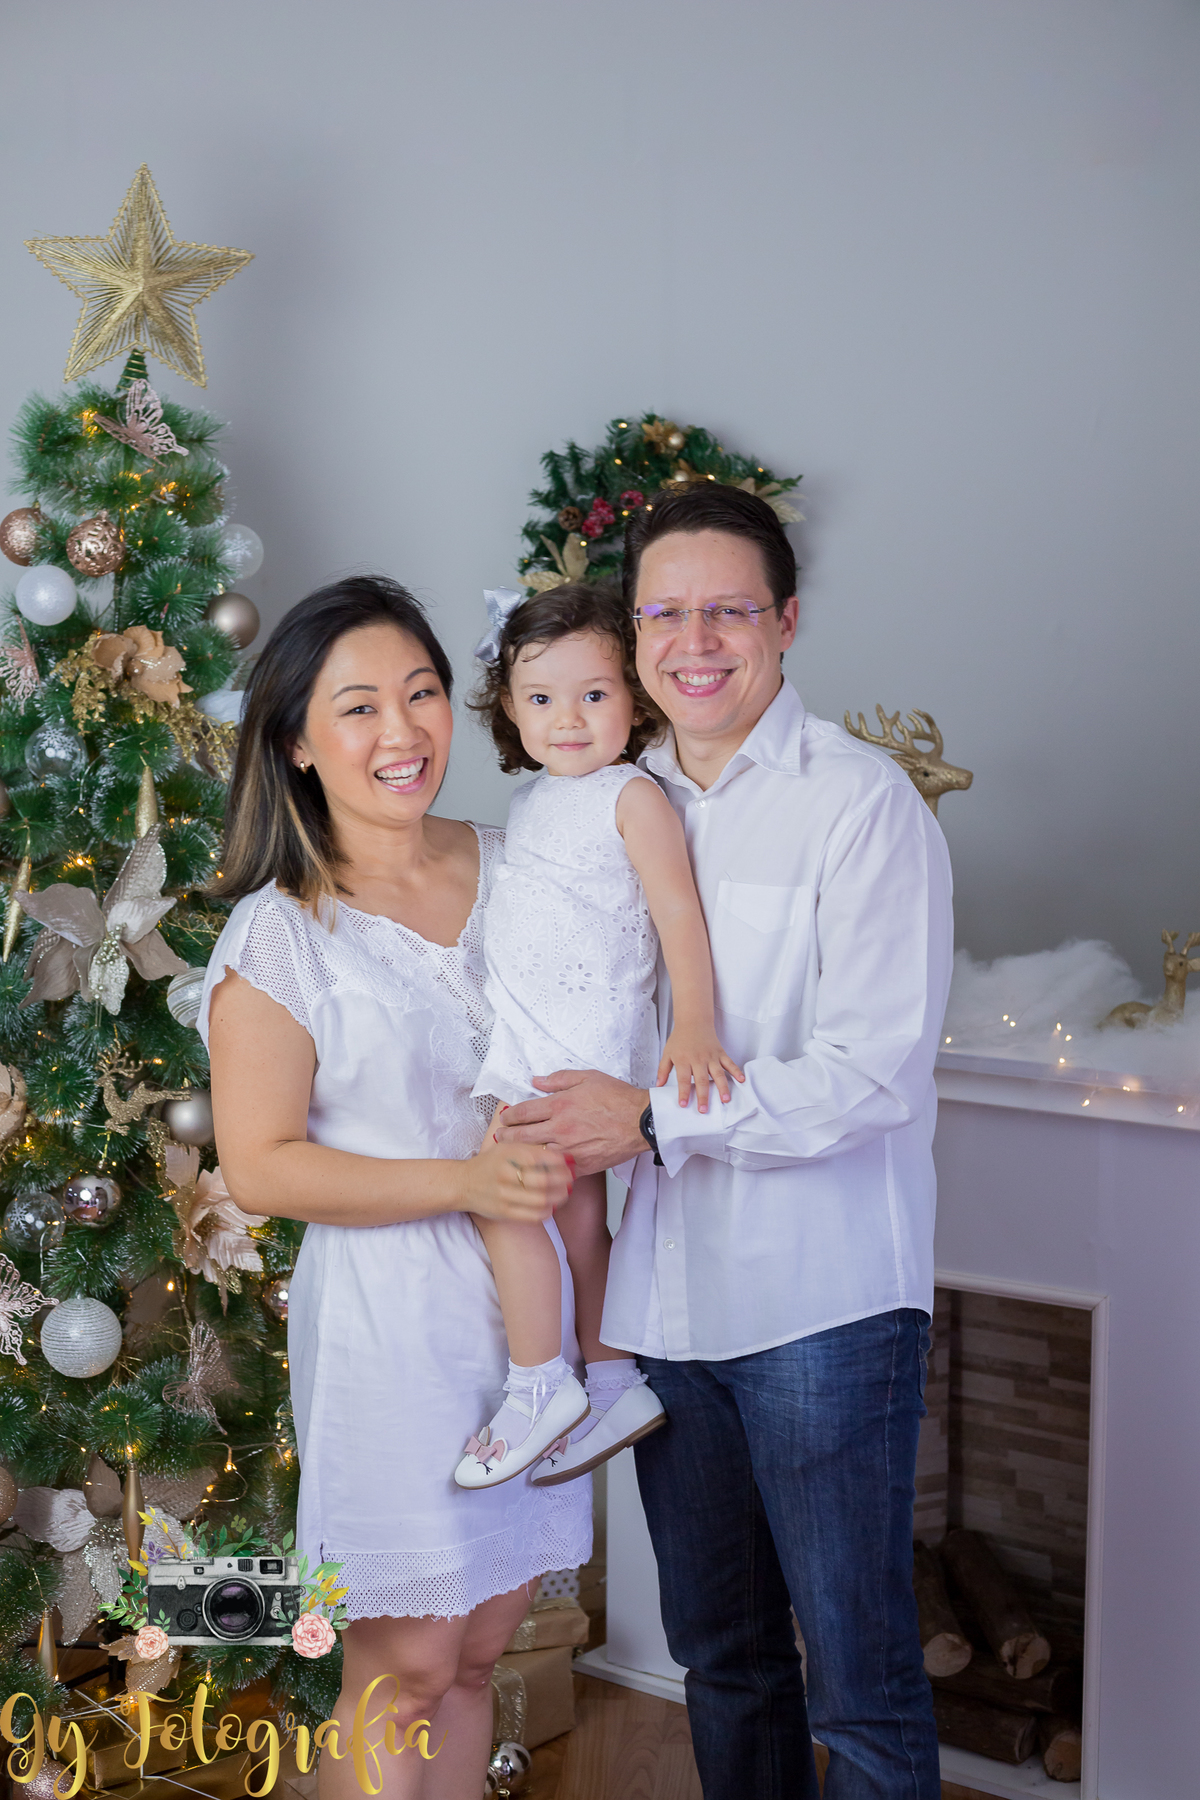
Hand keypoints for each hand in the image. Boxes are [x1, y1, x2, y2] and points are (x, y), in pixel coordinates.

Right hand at [461, 1141, 569, 1222]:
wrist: (463, 1183)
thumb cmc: (491, 1163)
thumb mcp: (507, 1147)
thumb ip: (531, 1148)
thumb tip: (563, 1156)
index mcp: (507, 1153)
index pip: (542, 1157)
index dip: (561, 1162)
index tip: (570, 1164)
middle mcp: (505, 1173)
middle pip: (543, 1180)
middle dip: (563, 1181)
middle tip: (571, 1180)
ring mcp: (504, 1194)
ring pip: (541, 1199)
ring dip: (558, 1197)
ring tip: (565, 1193)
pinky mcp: (503, 1212)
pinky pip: (532, 1216)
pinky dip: (547, 1212)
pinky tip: (551, 1206)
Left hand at [496, 1070, 647, 1177]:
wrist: (641, 1122)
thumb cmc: (617, 1098)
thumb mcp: (588, 1078)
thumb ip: (559, 1079)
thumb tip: (536, 1081)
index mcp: (560, 1105)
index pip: (524, 1112)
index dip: (509, 1115)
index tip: (503, 1117)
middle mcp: (560, 1129)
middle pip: (522, 1136)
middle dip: (507, 1136)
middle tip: (500, 1136)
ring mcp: (570, 1150)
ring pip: (535, 1155)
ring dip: (522, 1153)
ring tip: (514, 1152)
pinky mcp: (581, 1165)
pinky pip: (556, 1169)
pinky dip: (545, 1168)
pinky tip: (538, 1167)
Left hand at [656, 1028, 743, 1112]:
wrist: (693, 1021)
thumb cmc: (680, 1039)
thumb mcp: (667, 1053)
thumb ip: (662, 1070)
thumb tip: (658, 1085)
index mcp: (683, 1060)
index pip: (683, 1079)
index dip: (683, 1092)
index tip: (684, 1104)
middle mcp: (698, 1059)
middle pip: (701, 1080)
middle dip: (703, 1096)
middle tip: (704, 1110)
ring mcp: (711, 1056)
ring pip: (718, 1074)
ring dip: (722, 1087)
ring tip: (725, 1100)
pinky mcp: (720, 1053)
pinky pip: (729, 1063)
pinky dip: (736, 1071)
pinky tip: (741, 1080)